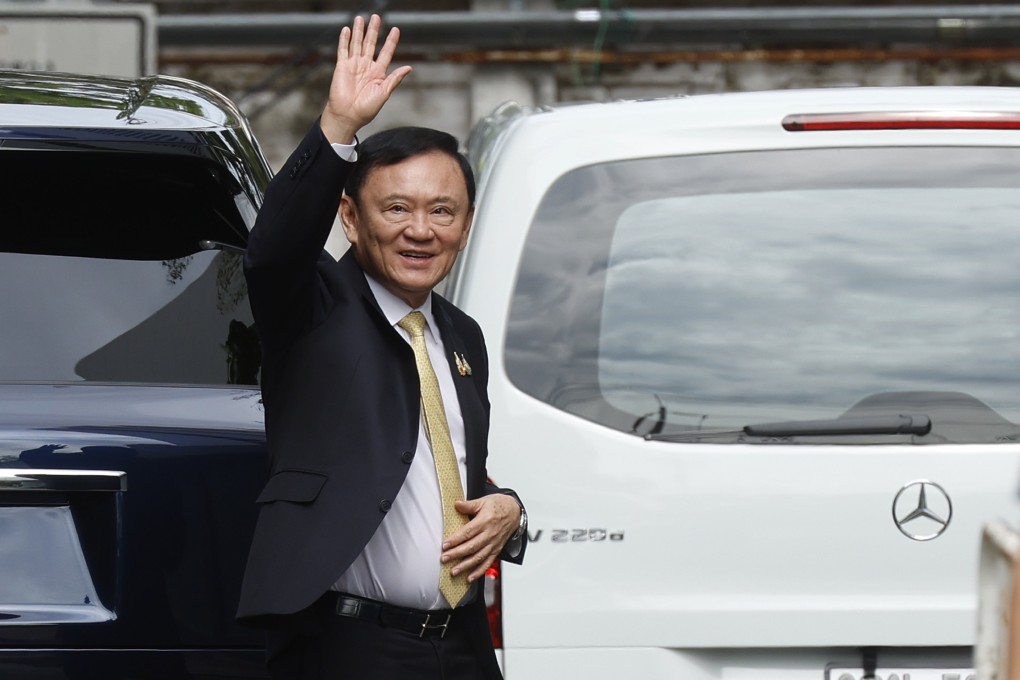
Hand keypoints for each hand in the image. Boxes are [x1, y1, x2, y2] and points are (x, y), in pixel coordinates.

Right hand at [320, 14, 412, 143]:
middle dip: (374, 30)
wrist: (348, 116)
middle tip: (376, 17)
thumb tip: (409, 67)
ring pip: (357, 43)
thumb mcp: (384, 93)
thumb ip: (395, 79)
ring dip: (359, 31)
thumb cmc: (366, 109)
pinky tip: (347, 29)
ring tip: (361, 18)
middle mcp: (366, 67)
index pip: (386, 52)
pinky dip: (345, 39)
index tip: (396, 30)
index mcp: (378, 73)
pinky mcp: (342, 67)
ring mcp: (354, 65)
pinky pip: (343, 50)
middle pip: (371, 44)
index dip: (391, 41)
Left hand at [441, 494, 520, 582]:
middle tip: (444, 559)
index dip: (455, 540)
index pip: (468, 532)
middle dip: (456, 554)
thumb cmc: (499, 505)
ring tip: (454, 571)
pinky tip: (470, 577)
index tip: (445, 545)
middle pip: (471, 546)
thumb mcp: (484, 501)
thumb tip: (457, 504)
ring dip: (466, 566)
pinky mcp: (496, 550)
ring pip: (478, 557)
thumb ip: (469, 505)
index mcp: (485, 521)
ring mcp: (493, 544)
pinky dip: (479, 571)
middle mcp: (489, 534)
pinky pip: (488, 563)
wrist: (515, 511)